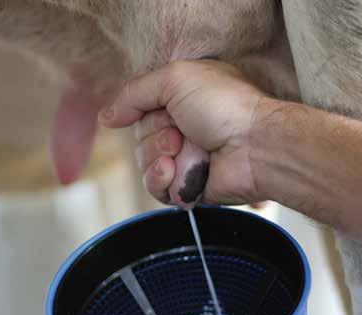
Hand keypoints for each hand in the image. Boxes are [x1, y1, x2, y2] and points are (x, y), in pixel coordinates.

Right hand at [99, 60, 268, 207]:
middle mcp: (179, 131)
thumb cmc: (225, 107)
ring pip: (144, 166)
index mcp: (177, 103)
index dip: (144, 114)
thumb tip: (106, 116)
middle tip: (183, 133)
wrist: (256, 147)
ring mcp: (182, 160)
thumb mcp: (175, 79)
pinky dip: (164, 180)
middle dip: (157, 139)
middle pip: (139, 142)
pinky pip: (156, 188)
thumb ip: (134, 93)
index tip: (166, 112)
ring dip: (161, 159)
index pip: (138, 113)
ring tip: (189, 151)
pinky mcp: (186, 186)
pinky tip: (178, 171)